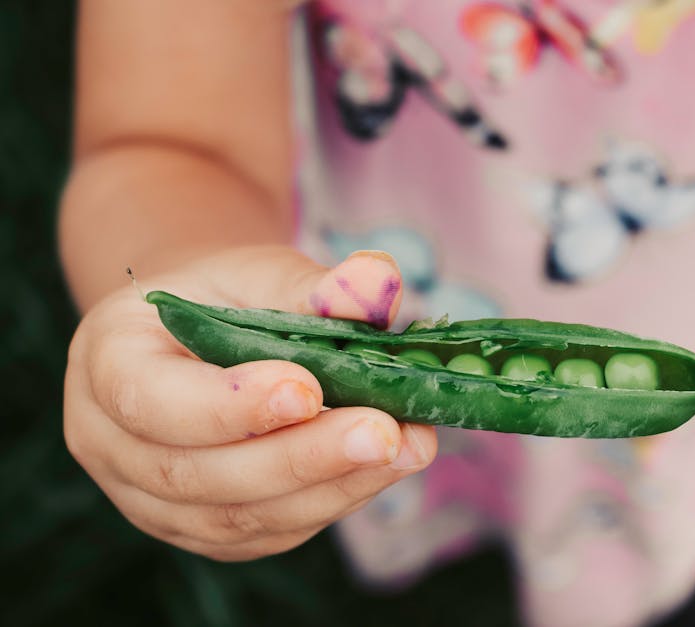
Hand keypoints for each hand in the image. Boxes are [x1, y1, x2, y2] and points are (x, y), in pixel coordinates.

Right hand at [64, 246, 436, 560]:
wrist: (204, 333)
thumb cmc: (226, 296)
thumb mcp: (259, 270)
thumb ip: (311, 284)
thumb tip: (378, 279)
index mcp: (106, 365)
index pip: (153, 402)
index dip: (231, 406)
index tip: (308, 389)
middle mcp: (112, 445)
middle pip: (199, 474)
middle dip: (301, 457)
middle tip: (383, 432)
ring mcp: (154, 501)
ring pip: (239, 518)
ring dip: (332, 487)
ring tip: (408, 448)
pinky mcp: (208, 531)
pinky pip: (270, 532)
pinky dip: (334, 501)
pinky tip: (386, 469)